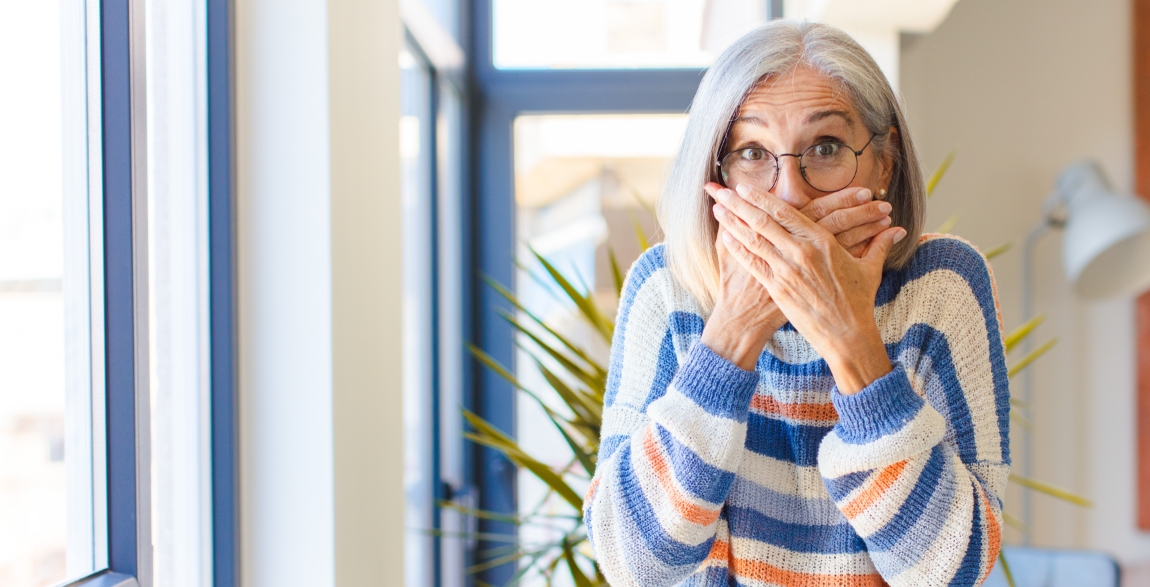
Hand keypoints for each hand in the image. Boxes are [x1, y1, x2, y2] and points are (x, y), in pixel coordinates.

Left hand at [712, 183, 906, 392]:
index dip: (763, 198)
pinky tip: (724, 236)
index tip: (746, 187)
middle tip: (720, 189)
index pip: (787, 213)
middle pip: (764, 221)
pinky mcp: (778, 289)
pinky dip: (737, 248)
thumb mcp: (870, 270)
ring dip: (733, 222)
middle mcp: (802, 252)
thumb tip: (897, 229)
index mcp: (822, 242)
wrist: (847, 335)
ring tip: (716, 207)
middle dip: (739, 203)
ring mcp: (787, 271)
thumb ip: (879, 245)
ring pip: (754, 239)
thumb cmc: (858, 303)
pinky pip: (752, 264)